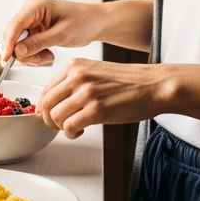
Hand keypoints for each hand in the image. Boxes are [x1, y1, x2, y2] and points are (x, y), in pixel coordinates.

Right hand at [1, 0, 105, 65]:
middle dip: (24, 51)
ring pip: (18, 42)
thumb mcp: (61, 34)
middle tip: (40, 60)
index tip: (7, 59)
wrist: (94, 22)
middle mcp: (30, 10)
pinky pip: (25, 44)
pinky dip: (34, 52)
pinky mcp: (34, 28)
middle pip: (14, 35)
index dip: (9, 43)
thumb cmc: (84, 21)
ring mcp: (31, 19)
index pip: (15, 25)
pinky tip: (47, 53)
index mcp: (36, 5)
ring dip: (30, 54)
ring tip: (47, 56)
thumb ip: (38, 43)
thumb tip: (18, 50)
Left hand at [38, 58, 162, 138]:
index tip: (50, 116)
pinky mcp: (96, 110)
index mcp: (75, 66)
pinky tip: (82, 131)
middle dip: (50, 120)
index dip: (45, 108)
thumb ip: (74, 84)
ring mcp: (86, 92)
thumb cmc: (129, 82)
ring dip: (62, 128)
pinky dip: (72, 134)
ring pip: (55, 117)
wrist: (155, 85)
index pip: (46, 90)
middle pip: (46, 105)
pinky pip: (69, 127)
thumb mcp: (96, 72)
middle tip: (61, 125)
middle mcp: (78, 76)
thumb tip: (54, 103)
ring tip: (76, 127)